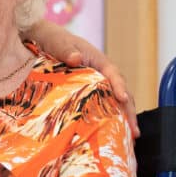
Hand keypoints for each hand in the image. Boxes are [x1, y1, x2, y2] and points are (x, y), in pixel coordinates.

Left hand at [28, 20, 138, 136]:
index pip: (113, 74)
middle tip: (134, 130)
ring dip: (123, 117)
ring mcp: (96, 83)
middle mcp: (101, 73)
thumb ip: (66, 50)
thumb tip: (76, 58)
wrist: (41, 40)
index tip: (123, 99)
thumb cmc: (52, 39)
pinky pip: (102, 104)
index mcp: (97, 60)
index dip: (119, 86)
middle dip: (128, 110)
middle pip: (120, 91)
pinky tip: (111, 132)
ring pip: (114, 100)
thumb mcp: (58, 43)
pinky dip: (109, 117)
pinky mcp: (88, 92)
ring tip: (129, 137)